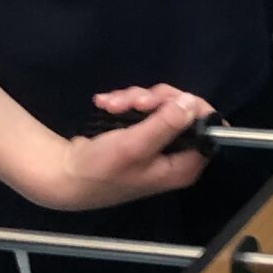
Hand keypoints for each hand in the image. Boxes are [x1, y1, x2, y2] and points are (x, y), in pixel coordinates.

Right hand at [20, 84, 214, 211]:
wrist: (63, 173)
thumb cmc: (99, 169)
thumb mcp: (134, 146)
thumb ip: (166, 124)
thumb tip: (191, 102)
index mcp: (184, 166)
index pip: (209, 129)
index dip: (193, 108)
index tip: (169, 99)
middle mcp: (176, 154)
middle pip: (183, 111)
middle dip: (156, 100)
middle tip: (134, 102)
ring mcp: (158, 143)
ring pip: (161, 105)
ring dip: (136, 99)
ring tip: (112, 103)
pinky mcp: (141, 134)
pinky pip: (144, 108)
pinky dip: (126, 102)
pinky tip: (105, 103)